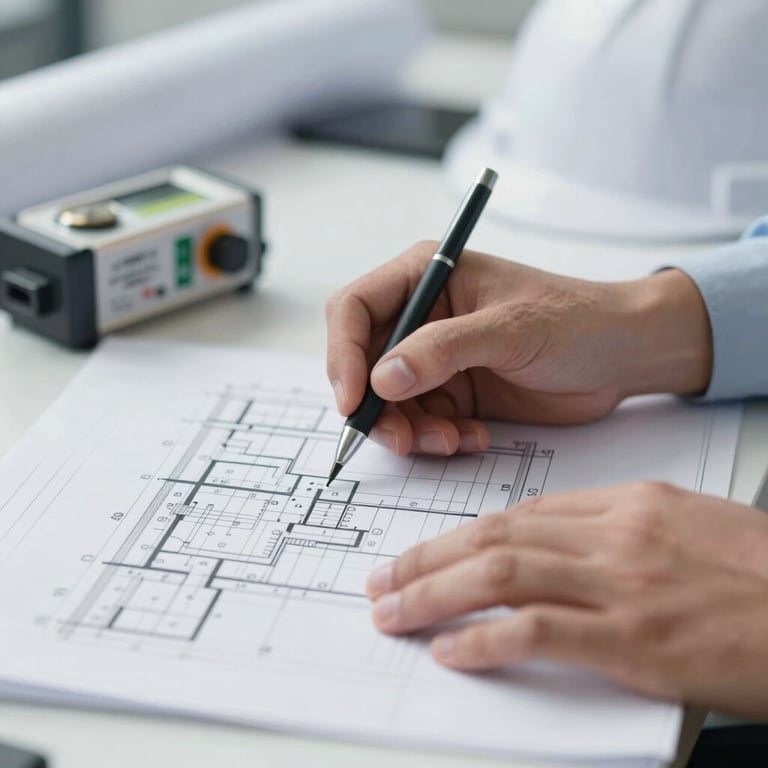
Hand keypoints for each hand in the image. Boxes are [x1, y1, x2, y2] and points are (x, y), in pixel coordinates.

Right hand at [325, 242, 711, 455]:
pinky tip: (474, 438)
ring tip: (451, 440)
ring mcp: (435, 359)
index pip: (353, 309)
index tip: (354, 401)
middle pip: (363, 364)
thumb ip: (442, 350)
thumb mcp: (509, 329)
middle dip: (377, 406)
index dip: (341, 354)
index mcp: (425, 277)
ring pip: (388, 402)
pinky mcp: (453, 393)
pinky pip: (421, 424)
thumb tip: (379, 379)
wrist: (623, 357)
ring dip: (409, 430)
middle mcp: (421, 317)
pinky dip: (437, 439)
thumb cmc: (575, 321)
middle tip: (402, 438)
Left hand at [365, 482, 767, 717]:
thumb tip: (555, 552)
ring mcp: (624, 584)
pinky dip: (486, 639)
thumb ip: (621, 532)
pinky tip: (451, 651)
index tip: (425, 552)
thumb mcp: (690, 528)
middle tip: (384, 579)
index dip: (461, 533)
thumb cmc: (766, 574)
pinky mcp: (636, 641)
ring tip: (393, 611)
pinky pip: (539, 630)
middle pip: (497, 536)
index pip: (521, 512)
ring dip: (435, 593)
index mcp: (629, 503)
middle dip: (429, 558)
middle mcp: (617, 534)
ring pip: (503, 574)